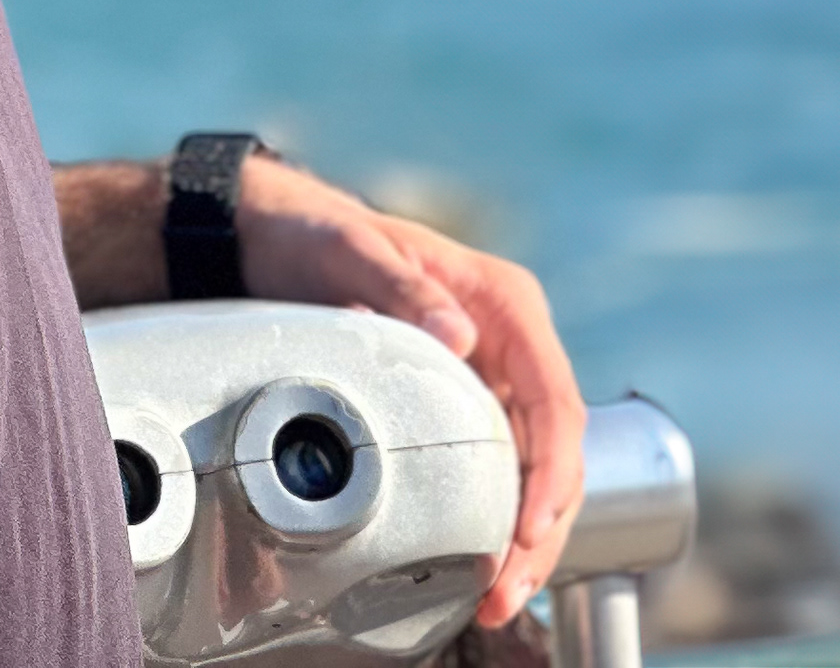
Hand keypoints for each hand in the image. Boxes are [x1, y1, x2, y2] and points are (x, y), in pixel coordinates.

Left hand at [236, 158, 588, 628]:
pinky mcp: (467, 405)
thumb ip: (406, 291)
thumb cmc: (322, 239)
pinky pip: (500, 469)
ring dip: (525, 539)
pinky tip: (482, 568)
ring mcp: (494, 376)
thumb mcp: (354, 251)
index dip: (552, 468)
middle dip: (542, 526)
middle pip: (555, 446)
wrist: (285, 239)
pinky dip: (497, 521)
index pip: (553, 397)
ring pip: (535, 468)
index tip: (528, 527)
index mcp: (505, 303)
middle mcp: (512, 343)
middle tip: (507, 590)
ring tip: (499, 600)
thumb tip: (463, 340)